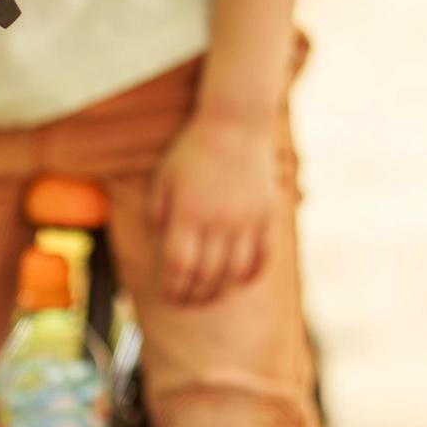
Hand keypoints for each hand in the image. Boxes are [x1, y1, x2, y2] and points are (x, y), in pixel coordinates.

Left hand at [147, 112, 276, 304]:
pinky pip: (262, 258)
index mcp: (188, 213)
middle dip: (192, 296)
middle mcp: (218, 221)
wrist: (235, 123)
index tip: (167, 296)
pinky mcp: (267, 216)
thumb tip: (160, 251)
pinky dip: (249, 276)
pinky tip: (236, 281)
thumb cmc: (191, 151)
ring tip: (207, 297)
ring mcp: (246, 220)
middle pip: (205, 276)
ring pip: (234, 273)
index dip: (172, 288)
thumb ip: (159, 216)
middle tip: (184, 302)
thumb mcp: (163, 179)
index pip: (179, 267)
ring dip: (219, 292)